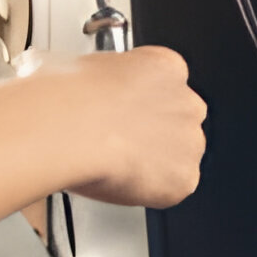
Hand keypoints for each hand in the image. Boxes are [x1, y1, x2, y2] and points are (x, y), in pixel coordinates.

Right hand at [3, 45, 207, 207]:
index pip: (165, 88)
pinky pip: (170, 189)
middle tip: (118, 143)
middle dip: (152, 135)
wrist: (67, 129)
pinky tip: (121, 179)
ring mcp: (190, 142)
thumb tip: (88, 93)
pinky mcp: (184, 178)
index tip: (123, 116)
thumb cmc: (66, 96)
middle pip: (177, 124)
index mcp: (166, 67)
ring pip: (176, 158)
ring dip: (152, 163)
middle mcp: (187, 103)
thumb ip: (107, 83)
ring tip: (114, 163)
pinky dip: (149, 190)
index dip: (140, 106)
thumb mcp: (85, 66)